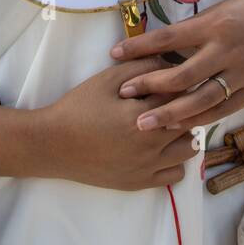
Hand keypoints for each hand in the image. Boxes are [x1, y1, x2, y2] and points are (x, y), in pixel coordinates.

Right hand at [36, 57, 203, 190]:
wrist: (53, 144)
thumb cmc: (78, 107)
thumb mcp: (106, 79)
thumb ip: (140, 67)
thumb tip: (169, 61)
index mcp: (142, 116)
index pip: (179, 94)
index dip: (179, 83)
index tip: (173, 79)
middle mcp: (150, 145)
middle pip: (190, 121)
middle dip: (186, 107)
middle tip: (173, 98)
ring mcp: (147, 167)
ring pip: (190, 150)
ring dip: (185, 134)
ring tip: (170, 124)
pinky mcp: (141, 182)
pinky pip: (176, 174)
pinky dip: (175, 161)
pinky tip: (161, 148)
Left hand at [107, 0, 243, 131]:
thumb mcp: (220, 11)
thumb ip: (193, 30)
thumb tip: (156, 45)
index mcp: (215, 24)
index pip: (168, 38)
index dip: (139, 48)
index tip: (114, 54)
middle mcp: (228, 50)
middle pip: (181, 75)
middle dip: (149, 85)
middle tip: (124, 93)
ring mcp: (242, 73)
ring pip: (200, 100)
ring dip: (169, 113)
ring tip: (143, 122)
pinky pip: (221, 110)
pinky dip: (197, 119)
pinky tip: (176, 124)